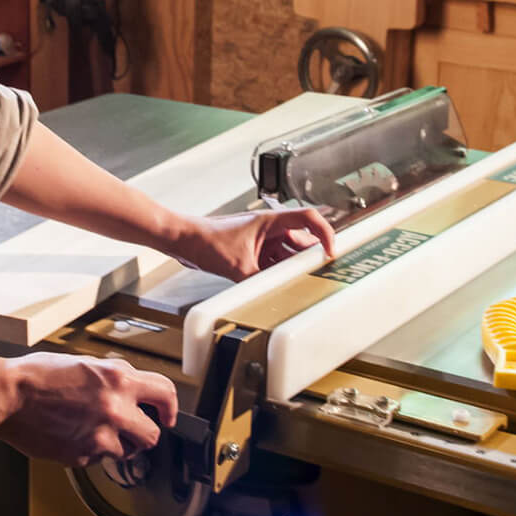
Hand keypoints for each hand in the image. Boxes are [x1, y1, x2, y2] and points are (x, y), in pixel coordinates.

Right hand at [0, 353, 177, 467]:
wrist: (10, 397)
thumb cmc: (40, 375)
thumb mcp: (86, 363)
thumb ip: (114, 377)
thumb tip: (133, 389)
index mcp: (118, 380)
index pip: (165, 393)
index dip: (170, 407)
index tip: (168, 415)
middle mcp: (115, 409)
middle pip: (152, 435)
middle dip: (143, 433)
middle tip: (130, 428)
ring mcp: (100, 436)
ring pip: (127, 452)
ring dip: (116, 444)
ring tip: (94, 429)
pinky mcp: (83, 457)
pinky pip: (99, 459)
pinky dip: (91, 451)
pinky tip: (74, 435)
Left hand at [176, 207, 333, 281]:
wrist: (183, 240)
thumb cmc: (205, 240)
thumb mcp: (238, 266)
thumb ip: (260, 281)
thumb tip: (277, 297)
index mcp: (270, 221)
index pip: (309, 218)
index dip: (325, 233)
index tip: (331, 252)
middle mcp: (269, 229)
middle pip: (302, 241)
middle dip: (311, 258)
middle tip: (321, 275)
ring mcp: (262, 241)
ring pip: (288, 255)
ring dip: (293, 269)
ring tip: (302, 284)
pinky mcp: (253, 252)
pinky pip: (274, 264)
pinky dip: (279, 274)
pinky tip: (280, 287)